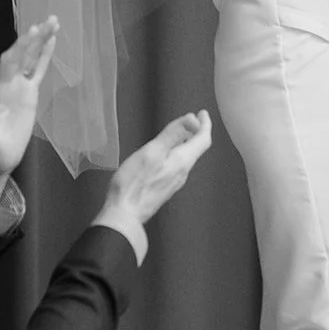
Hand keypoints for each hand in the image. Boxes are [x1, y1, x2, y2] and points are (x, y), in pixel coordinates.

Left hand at [0, 17, 58, 179]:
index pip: (10, 64)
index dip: (20, 48)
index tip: (30, 32)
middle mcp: (7, 83)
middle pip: (22, 55)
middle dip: (33, 38)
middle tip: (48, 21)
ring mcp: (19, 87)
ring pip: (31, 59)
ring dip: (41, 40)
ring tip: (53, 22)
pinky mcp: (29, 94)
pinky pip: (39, 70)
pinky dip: (45, 55)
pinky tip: (52, 41)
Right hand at [102, 111, 212, 225]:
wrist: (124, 216)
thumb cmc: (134, 183)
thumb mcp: (153, 152)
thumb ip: (173, 134)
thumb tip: (192, 119)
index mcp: (182, 161)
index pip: (202, 140)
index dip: (205, 124)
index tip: (203, 113)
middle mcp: (182, 173)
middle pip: (196, 149)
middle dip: (197, 132)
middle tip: (194, 120)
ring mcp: (173, 183)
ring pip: (187, 159)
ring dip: (188, 143)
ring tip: (182, 132)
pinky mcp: (164, 189)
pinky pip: (177, 167)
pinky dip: (178, 153)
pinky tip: (167, 153)